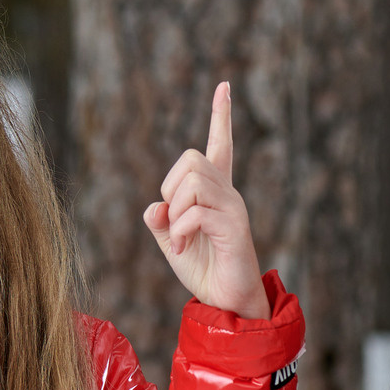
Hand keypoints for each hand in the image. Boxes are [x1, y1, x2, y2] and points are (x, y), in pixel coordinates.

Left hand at [144, 82, 269, 319]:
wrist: (227, 303)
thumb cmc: (204, 271)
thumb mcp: (172, 242)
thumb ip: (161, 220)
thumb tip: (155, 206)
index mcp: (215, 193)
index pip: (219, 145)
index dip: (221, 116)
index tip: (225, 86)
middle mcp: (228, 193)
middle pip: (192, 159)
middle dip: (170, 186)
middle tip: (173, 219)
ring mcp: (233, 208)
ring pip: (193, 182)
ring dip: (176, 211)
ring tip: (180, 238)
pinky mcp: (235, 227)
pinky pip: (197, 212)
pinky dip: (182, 230)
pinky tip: (184, 248)